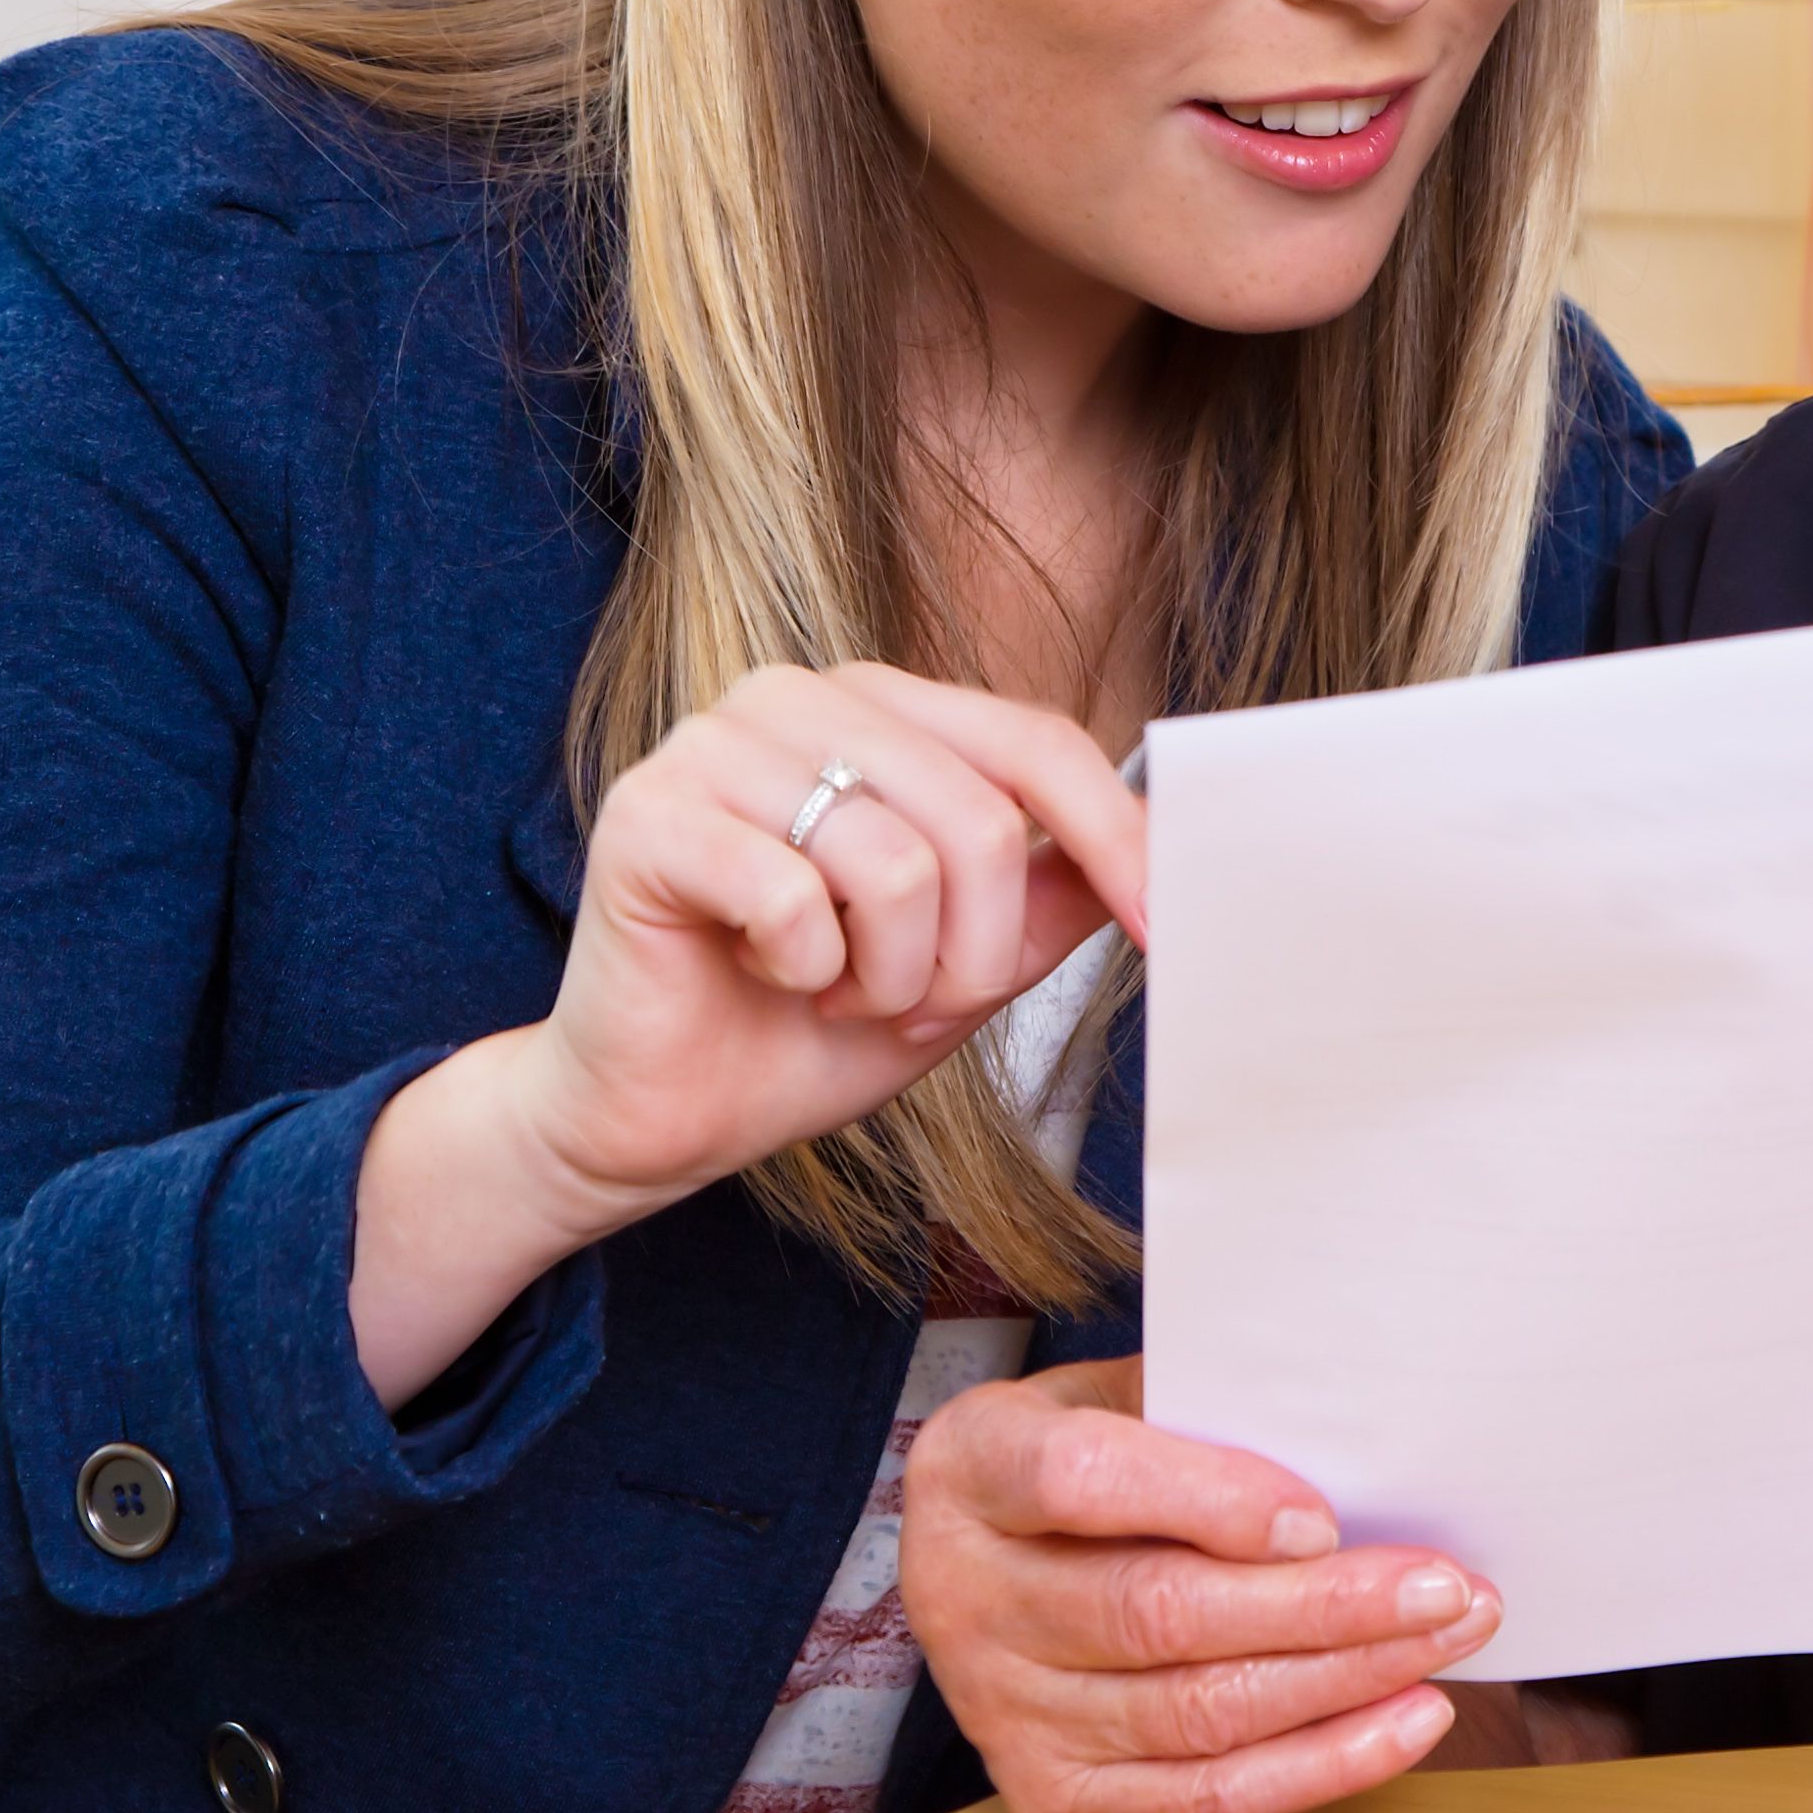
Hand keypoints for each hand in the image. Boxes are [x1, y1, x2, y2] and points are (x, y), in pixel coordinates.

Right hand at [508, 660, 1143, 1209]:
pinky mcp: (649, 812)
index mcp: (880, 708)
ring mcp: (715, 743)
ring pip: (896, 863)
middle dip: (970, 956)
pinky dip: (802, 967)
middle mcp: (799, 698)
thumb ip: (1046, 900)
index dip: (1113, 837)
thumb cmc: (800, 1028)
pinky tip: (759, 969)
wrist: (657, 1115)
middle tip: (907, 1003)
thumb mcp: (961, 966)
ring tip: (829, 988)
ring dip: (885, 973)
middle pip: (978, 820)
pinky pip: (794, 896)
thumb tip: (1160, 849)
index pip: (1035, 742)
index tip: (1164, 928)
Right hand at [901, 1357, 1506, 1812]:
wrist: (988, 1559)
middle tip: (1442, 1585)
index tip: (1320, 1514)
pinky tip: (1403, 1721)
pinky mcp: (1049, 1794)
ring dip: (1343, 1680)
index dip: (1206, 1499)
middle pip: (1156, 1613)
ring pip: (1194, 1713)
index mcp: (972, 1469)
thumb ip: (1203, 1409)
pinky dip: (1317, 1766)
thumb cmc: (1085, 1458)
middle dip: (1320, 1605)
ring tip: (1448, 1637)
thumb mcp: (1114, 1396)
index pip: (1079, 1481)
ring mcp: (1001, 1711)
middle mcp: (964, 1598)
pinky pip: (1200, 1800)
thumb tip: (1356, 1435)